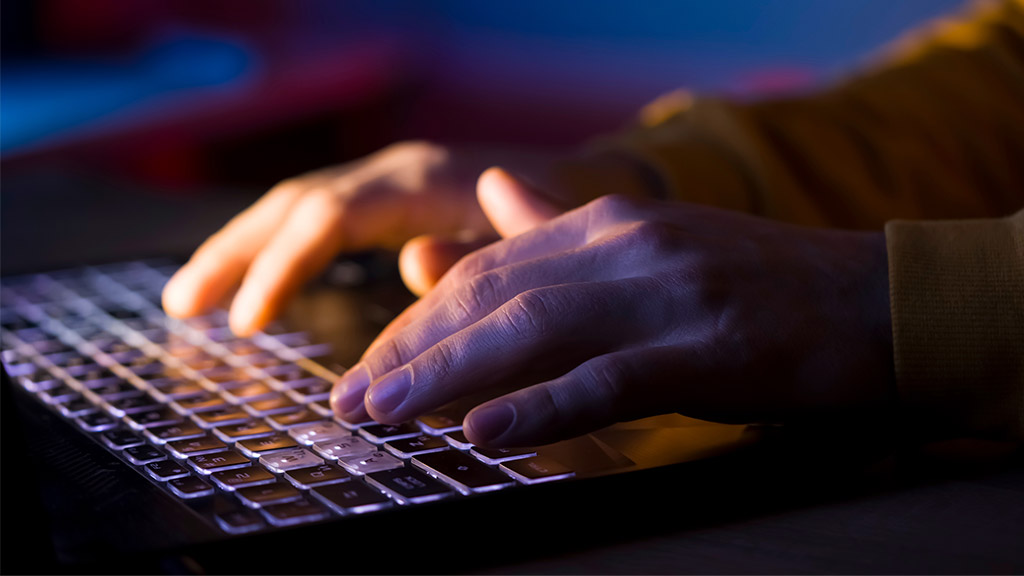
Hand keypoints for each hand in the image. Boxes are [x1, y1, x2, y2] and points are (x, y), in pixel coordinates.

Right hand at [162, 140, 652, 335]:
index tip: (248, 321)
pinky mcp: (386, 197)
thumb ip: (480, 255)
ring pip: (294, 204)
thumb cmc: (566, 220)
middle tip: (182, 305)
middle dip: (235, 253)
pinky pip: (315, 215)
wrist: (592, 181)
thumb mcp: (532, 244)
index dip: (283, 266)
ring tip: (188, 298)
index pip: (330, 217)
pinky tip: (248, 281)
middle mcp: (394, 172)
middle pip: (294, 203)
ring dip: (240, 248)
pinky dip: (274, 247)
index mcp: (423, 182)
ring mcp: (386, 180)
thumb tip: (411, 265)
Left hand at [331, 172, 895, 446]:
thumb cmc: (753, 283)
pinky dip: (540, 406)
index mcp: (607, 220)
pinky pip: (608, 379)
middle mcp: (626, 243)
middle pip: (492, 295)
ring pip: (533, 331)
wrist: (872, 300)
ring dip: (448, 374)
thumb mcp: (649, 243)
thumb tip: (485, 198)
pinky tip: (484, 433)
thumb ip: (559, 225)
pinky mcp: (709, 347)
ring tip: (386, 413)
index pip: (486, 266)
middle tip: (353, 398)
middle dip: (412, 348)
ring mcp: (667, 292)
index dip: (417, 318)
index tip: (370, 363)